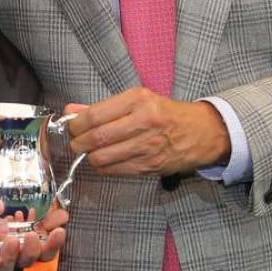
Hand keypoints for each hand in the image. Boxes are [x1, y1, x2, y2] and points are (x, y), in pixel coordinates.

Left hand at [0, 207, 67, 270]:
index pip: (46, 252)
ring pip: (5, 265)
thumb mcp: (27, 222)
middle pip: (27, 260)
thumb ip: (44, 220)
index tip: (59, 231)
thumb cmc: (5, 228)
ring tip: (10, 240)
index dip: (54, 243)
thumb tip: (63, 213)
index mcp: (28, 249)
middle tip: (31, 236)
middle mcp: (15, 259)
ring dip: (8, 254)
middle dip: (31, 249)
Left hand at [64, 88, 229, 176]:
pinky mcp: (150, 166)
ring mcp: (148, 146)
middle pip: (98, 138)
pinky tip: (104, 160)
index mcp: (138, 100)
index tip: (71, 127)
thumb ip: (102, 107)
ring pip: (104, 157)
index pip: (96, 115)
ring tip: (89, 152)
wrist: (201, 132)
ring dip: (89, 157)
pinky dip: (104, 167)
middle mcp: (143, 122)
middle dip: (79, 143)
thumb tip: (71, 110)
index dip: (76, 124)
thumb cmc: (165, 113)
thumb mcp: (136, 100)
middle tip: (75, 142)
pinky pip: (117, 170)